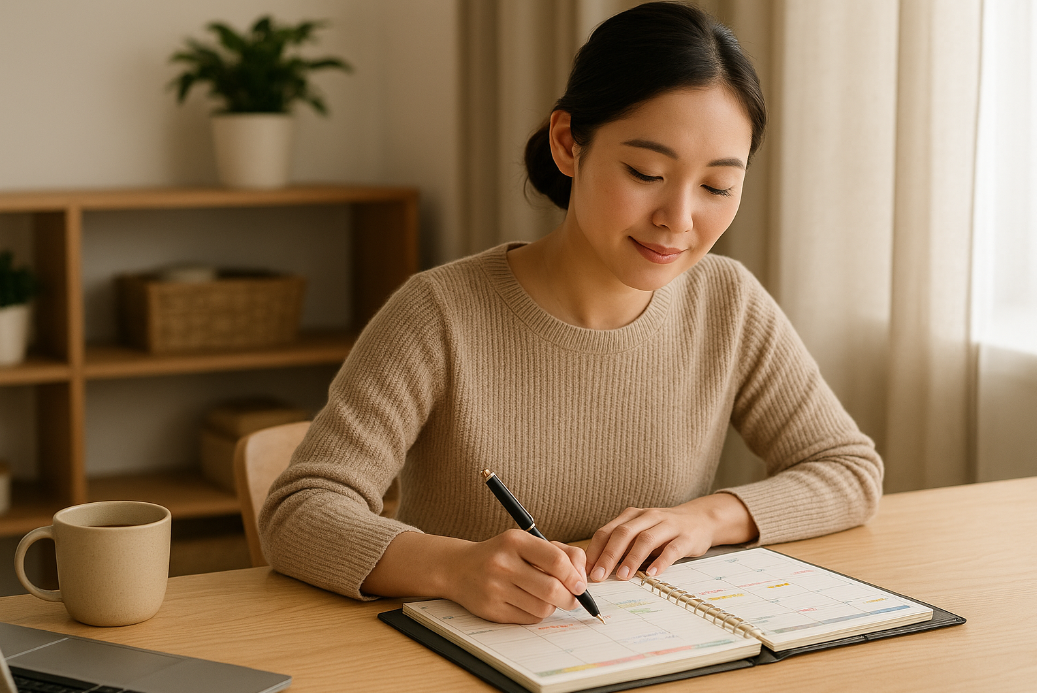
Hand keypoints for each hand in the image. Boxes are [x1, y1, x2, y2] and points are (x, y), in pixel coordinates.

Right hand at [444, 529, 588, 623]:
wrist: (458, 568)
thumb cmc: (500, 554)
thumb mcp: (525, 543)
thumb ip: (558, 552)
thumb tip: (582, 576)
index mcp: (515, 541)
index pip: (556, 561)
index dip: (574, 576)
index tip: (580, 584)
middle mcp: (503, 564)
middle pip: (551, 589)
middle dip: (569, 597)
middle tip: (573, 598)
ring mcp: (495, 588)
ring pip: (542, 608)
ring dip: (553, 607)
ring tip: (548, 599)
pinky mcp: (491, 609)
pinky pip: (528, 619)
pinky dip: (536, 614)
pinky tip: (530, 603)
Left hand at [585, 493, 757, 582]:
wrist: (701, 519)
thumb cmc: (663, 531)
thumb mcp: (640, 533)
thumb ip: (622, 546)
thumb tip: (597, 569)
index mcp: (632, 516)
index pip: (607, 531)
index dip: (594, 551)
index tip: (584, 570)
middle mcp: (647, 517)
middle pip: (623, 534)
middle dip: (608, 556)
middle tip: (598, 576)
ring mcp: (667, 525)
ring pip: (645, 539)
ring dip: (631, 559)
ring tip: (622, 576)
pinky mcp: (685, 537)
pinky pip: (671, 549)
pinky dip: (661, 561)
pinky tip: (652, 574)